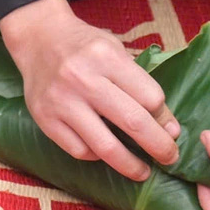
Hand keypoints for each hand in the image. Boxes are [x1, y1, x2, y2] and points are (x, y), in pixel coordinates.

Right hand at [0, 0, 180, 180]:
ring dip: (131, 166)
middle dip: (160, 147)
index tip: (171, 130)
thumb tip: (169, 128)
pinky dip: (96, 156)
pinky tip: (103, 152)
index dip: (165, 119)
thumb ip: (140, 84)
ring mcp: (60, 100)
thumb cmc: (85, 45)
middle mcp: (82, 78)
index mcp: (105, 56)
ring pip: (106, 147)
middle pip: (133, 122)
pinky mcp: (44, 118)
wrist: (38, 37)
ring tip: (142, 172)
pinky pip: (79, 150)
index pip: (150, 97)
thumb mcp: (116, 50)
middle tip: (170, 158)